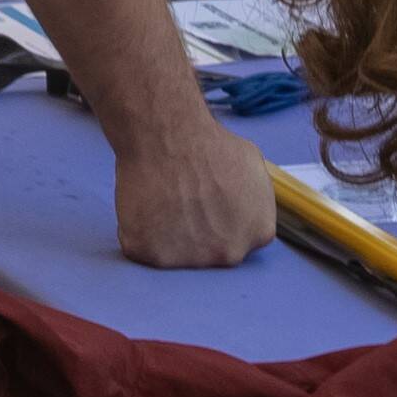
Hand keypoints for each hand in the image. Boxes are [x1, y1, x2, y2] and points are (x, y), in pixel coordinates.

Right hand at [113, 120, 276, 268]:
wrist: (168, 135)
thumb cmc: (209, 143)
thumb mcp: (255, 167)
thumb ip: (256, 199)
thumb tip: (246, 209)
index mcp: (257, 233)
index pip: (240, 238)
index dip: (220, 218)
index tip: (206, 201)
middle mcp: (228, 254)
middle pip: (211, 251)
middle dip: (198, 232)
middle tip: (182, 199)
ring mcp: (191, 261)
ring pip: (176, 254)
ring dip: (168, 233)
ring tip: (161, 197)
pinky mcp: (152, 256)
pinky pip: (143, 248)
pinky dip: (138, 231)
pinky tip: (143, 204)